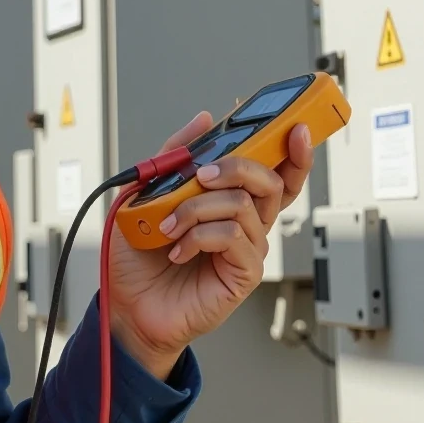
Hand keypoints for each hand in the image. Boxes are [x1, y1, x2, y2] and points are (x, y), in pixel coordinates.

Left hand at [105, 116, 313, 378]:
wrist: (129, 303)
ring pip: (242, 205)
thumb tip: (204, 119)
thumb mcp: (146, 191)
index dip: (291, 150)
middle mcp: (246, 223)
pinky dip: (199, 235)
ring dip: (196, 208)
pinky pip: (232, 236)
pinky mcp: (243, 273)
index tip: (294, 126)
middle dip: (237, 166)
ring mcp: (247, 249)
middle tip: (200, 174)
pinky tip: (179, 248)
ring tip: (168, 225)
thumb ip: (175, 154)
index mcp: (230, 200)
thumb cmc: (141, 254)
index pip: (273, 171)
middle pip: (269, 181)